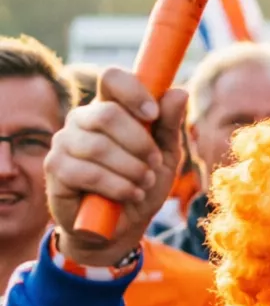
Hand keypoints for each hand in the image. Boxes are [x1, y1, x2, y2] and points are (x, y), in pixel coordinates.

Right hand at [43, 68, 184, 270]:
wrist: (121, 226)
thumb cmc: (143, 183)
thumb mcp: (165, 155)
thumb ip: (169, 125)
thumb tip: (179, 92)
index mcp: (109, 107)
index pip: (112, 79)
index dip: (133, 92)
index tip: (153, 115)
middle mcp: (82, 119)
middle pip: (107, 114)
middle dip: (140, 143)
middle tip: (154, 164)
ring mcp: (64, 142)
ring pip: (98, 146)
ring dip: (131, 169)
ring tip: (143, 183)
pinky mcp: (55, 169)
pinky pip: (87, 172)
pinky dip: (117, 186)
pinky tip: (129, 194)